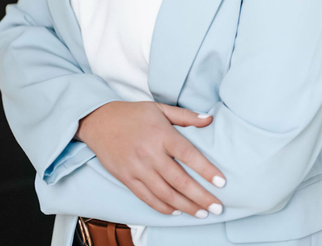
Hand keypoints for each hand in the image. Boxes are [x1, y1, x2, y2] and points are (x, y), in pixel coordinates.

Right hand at [76, 101, 225, 217]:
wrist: (99, 121)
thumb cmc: (133, 114)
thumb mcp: (159, 108)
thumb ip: (185, 116)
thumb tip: (209, 119)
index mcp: (161, 134)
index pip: (189, 155)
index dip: (206, 170)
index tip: (222, 182)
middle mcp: (150, 153)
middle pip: (180, 180)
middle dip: (201, 196)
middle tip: (217, 207)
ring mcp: (137, 168)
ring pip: (165, 194)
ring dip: (186, 206)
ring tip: (202, 213)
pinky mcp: (127, 178)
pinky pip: (147, 198)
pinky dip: (163, 207)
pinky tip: (177, 211)